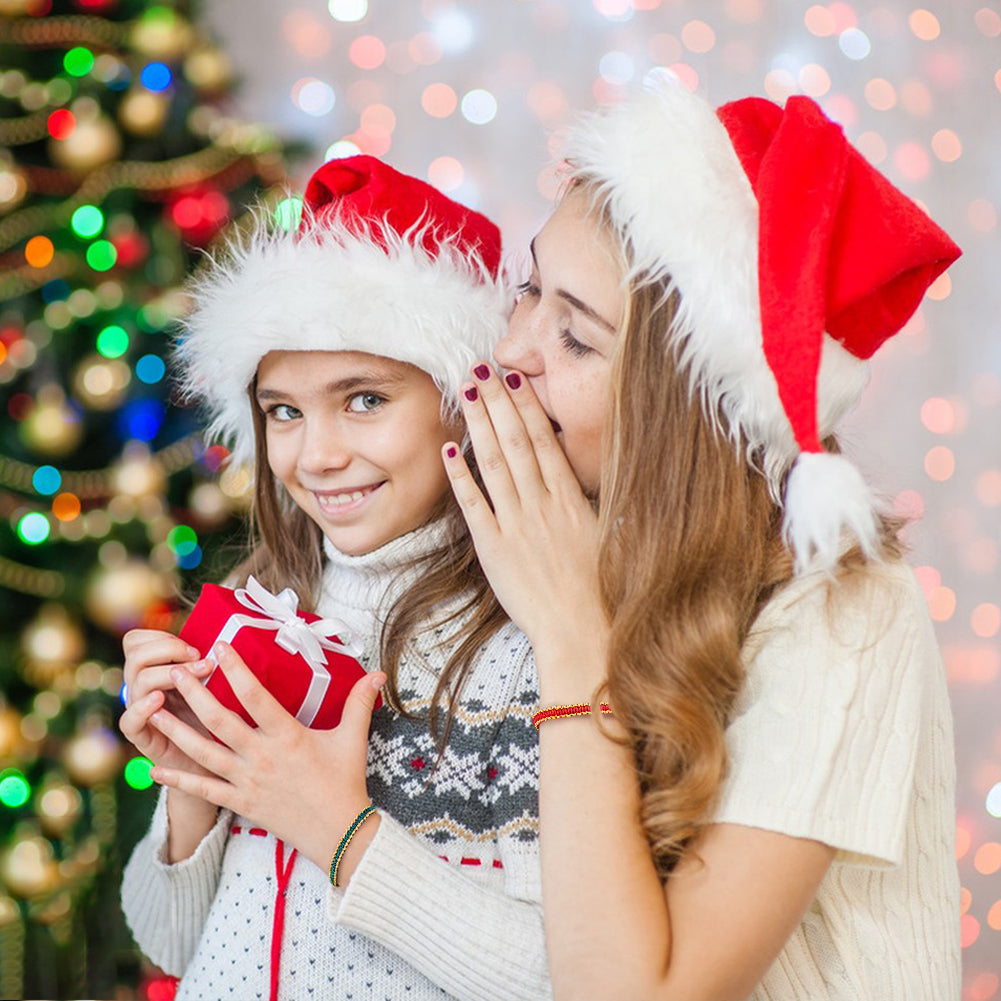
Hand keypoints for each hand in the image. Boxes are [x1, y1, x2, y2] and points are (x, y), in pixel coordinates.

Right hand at [119, 629, 213, 774]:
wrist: (210, 759)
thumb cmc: (212, 716)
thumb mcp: (210, 683)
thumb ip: (204, 662)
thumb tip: (222, 640)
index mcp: (152, 669)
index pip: (135, 641)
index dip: (160, 637)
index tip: (193, 646)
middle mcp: (141, 687)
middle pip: (136, 655)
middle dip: (169, 649)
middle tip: (198, 657)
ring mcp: (138, 710)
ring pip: (138, 681)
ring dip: (168, 672)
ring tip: (199, 674)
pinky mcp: (141, 736)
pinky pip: (129, 720)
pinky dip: (142, 707)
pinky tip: (159, 699)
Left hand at [147, 641, 383, 877]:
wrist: (339, 833)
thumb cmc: (345, 783)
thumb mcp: (352, 739)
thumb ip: (360, 702)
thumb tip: (379, 673)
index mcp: (288, 736)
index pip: (256, 697)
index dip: (237, 670)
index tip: (220, 647)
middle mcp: (262, 756)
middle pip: (220, 721)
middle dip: (195, 694)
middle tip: (176, 671)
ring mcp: (248, 781)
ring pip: (203, 753)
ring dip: (177, 731)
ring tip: (154, 710)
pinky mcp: (241, 803)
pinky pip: (204, 789)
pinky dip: (178, 779)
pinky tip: (155, 768)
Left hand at [442, 364, 606, 670]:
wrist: (582, 632)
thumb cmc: (599, 589)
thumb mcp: (605, 536)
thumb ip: (588, 501)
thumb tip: (576, 473)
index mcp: (571, 499)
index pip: (543, 441)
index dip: (525, 406)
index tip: (513, 378)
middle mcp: (542, 505)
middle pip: (515, 442)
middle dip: (496, 401)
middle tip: (479, 368)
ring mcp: (516, 525)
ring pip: (493, 464)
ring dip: (477, 424)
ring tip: (463, 392)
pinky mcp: (494, 549)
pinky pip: (474, 505)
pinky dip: (461, 477)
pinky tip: (450, 449)